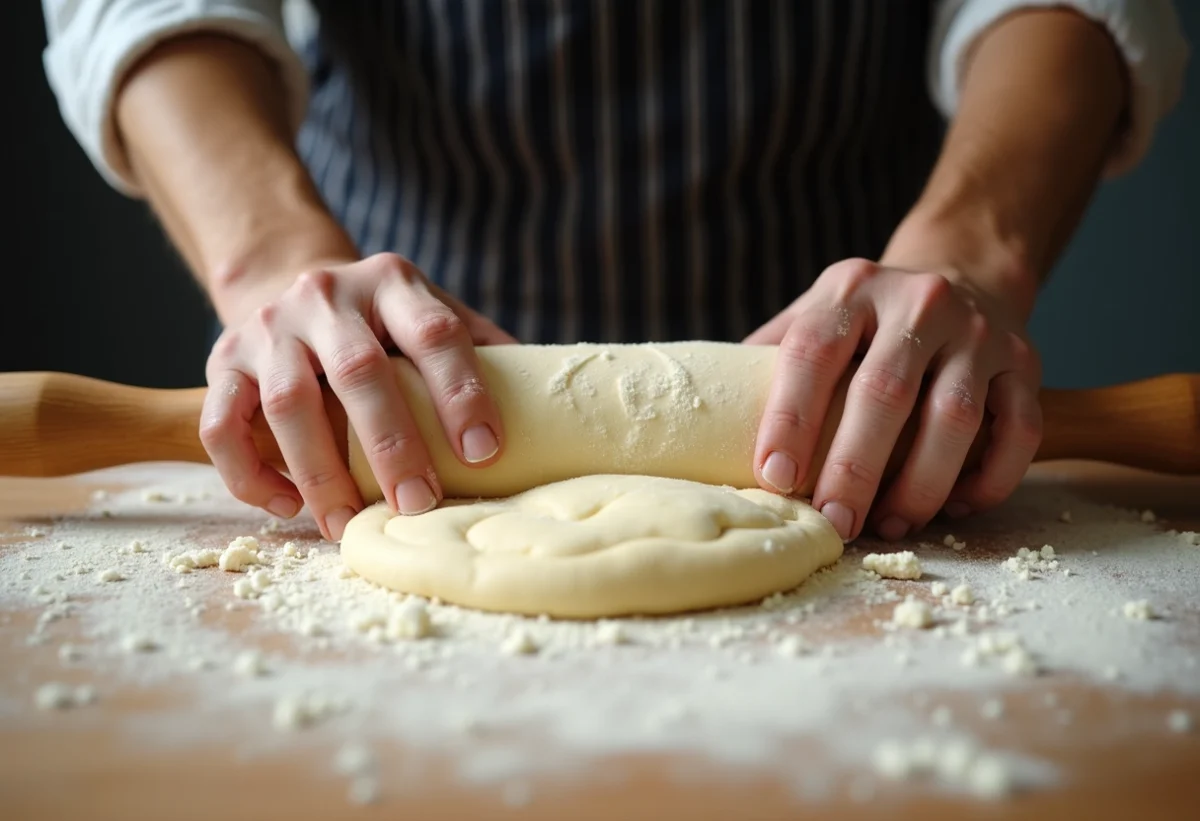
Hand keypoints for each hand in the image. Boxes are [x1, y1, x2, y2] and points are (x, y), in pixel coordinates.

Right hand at [199, 252, 516, 540]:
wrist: (288, 280)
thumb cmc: (381, 321)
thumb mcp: (429, 311)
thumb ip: (479, 347)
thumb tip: (550, 408)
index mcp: (392, 283)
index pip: (435, 333)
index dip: (462, 392)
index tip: (486, 453)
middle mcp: (326, 296)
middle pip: (358, 371)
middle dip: (390, 444)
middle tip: (419, 504)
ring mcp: (268, 327)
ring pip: (288, 403)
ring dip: (321, 472)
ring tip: (350, 526)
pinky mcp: (221, 361)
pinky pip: (224, 424)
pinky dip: (251, 473)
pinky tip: (287, 507)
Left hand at [746, 258, 1041, 541]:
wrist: (963, 273)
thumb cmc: (869, 319)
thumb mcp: (818, 314)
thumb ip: (773, 358)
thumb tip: (707, 425)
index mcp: (851, 291)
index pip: (813, 351)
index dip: (791, 417)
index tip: (775, 477)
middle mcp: (919, 303)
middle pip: (885, 392)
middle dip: (854, 468)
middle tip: (834, 522)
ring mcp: (979, 332)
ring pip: (954, 417)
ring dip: (920, 484)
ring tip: (891, 525)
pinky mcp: (1027, 363)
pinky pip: (1018, 431)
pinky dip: (988, 479)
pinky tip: (955, 507)